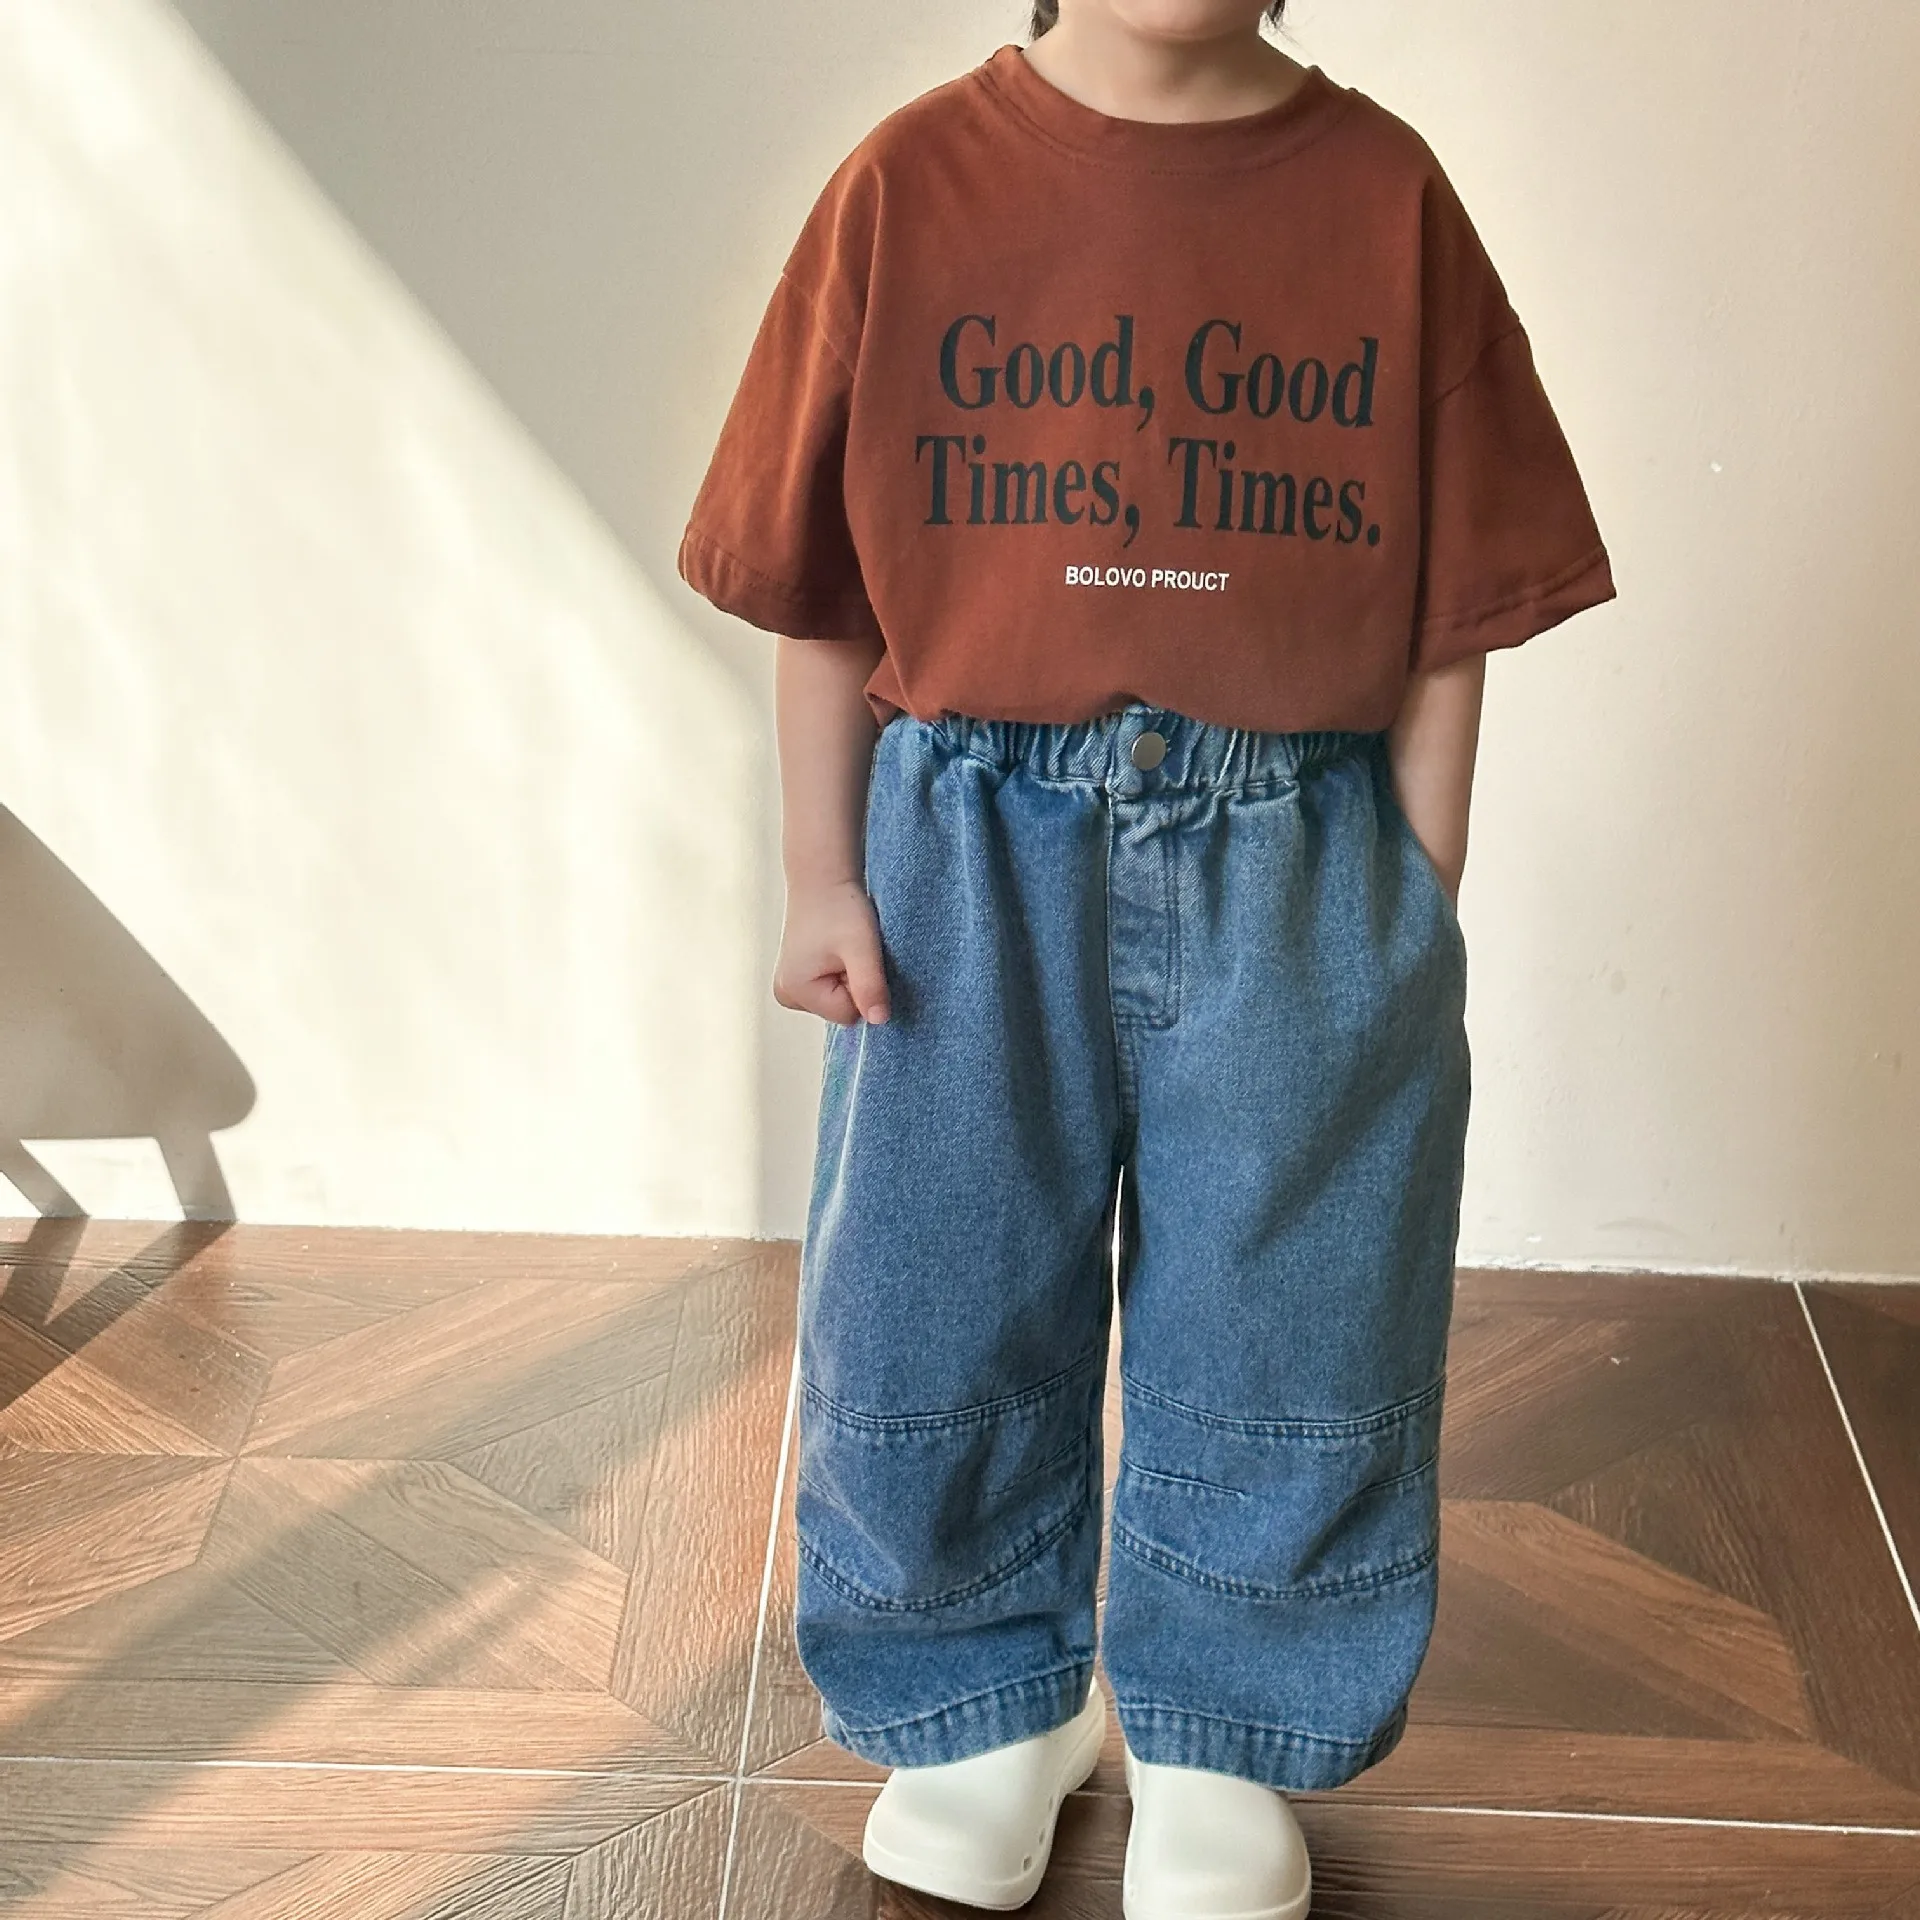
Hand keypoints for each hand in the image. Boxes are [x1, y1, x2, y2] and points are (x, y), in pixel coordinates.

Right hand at [774, 877, 890, 1025]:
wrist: (823, 878)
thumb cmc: (840, 907)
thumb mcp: (862, 949)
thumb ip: (869, 986)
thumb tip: (879, 1020)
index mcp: (795, 991)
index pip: (848, 1014)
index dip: (862, 987)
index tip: (856, 958)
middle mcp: (786, 995)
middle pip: (841, 1009)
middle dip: (853, 983)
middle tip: (850, 951)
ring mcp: (790, 987)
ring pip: (838, 1000)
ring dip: (848, 977)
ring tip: (843, 947)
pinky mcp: (797, 978)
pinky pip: (831, 989)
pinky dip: (841, 973)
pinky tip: (836, 950)